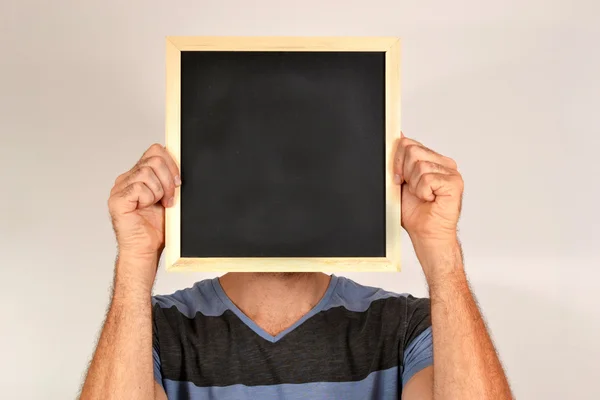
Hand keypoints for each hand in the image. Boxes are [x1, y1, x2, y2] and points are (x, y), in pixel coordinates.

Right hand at [108, 144, 179, 285]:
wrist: (147, 249)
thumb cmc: (156, 227)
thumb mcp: (168, 196)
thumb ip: (169, 177)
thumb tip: (180, 159)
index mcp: (138, 175)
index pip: (155, 151)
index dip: (171, 164)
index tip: (177, 182)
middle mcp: (127, 178)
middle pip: (154, 158)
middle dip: (168, 178)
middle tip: (169, 197)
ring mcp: (119, 188)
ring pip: (147, 172)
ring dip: (159, 191)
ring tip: (158, 204)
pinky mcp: (117, 199)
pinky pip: (139, 187)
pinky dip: (149, 198)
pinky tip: (146, 208)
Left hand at [393, 134, 462, 245]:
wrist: (426, 233)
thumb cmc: (415, 211)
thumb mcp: (401, 181)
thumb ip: (399, 159)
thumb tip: (398, 136)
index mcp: (431, 159)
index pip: (408, 143)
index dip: (397, 161)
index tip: (398, 178)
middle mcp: (443, 163)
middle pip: (411, 150)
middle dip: (404, 172)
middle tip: (412, 189)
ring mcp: (451, 172)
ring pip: (419, 165)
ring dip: (414, 186)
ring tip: (422, 196)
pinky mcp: (454, 182)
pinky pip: (427, 179)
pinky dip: (422, 192)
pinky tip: (430, 199)